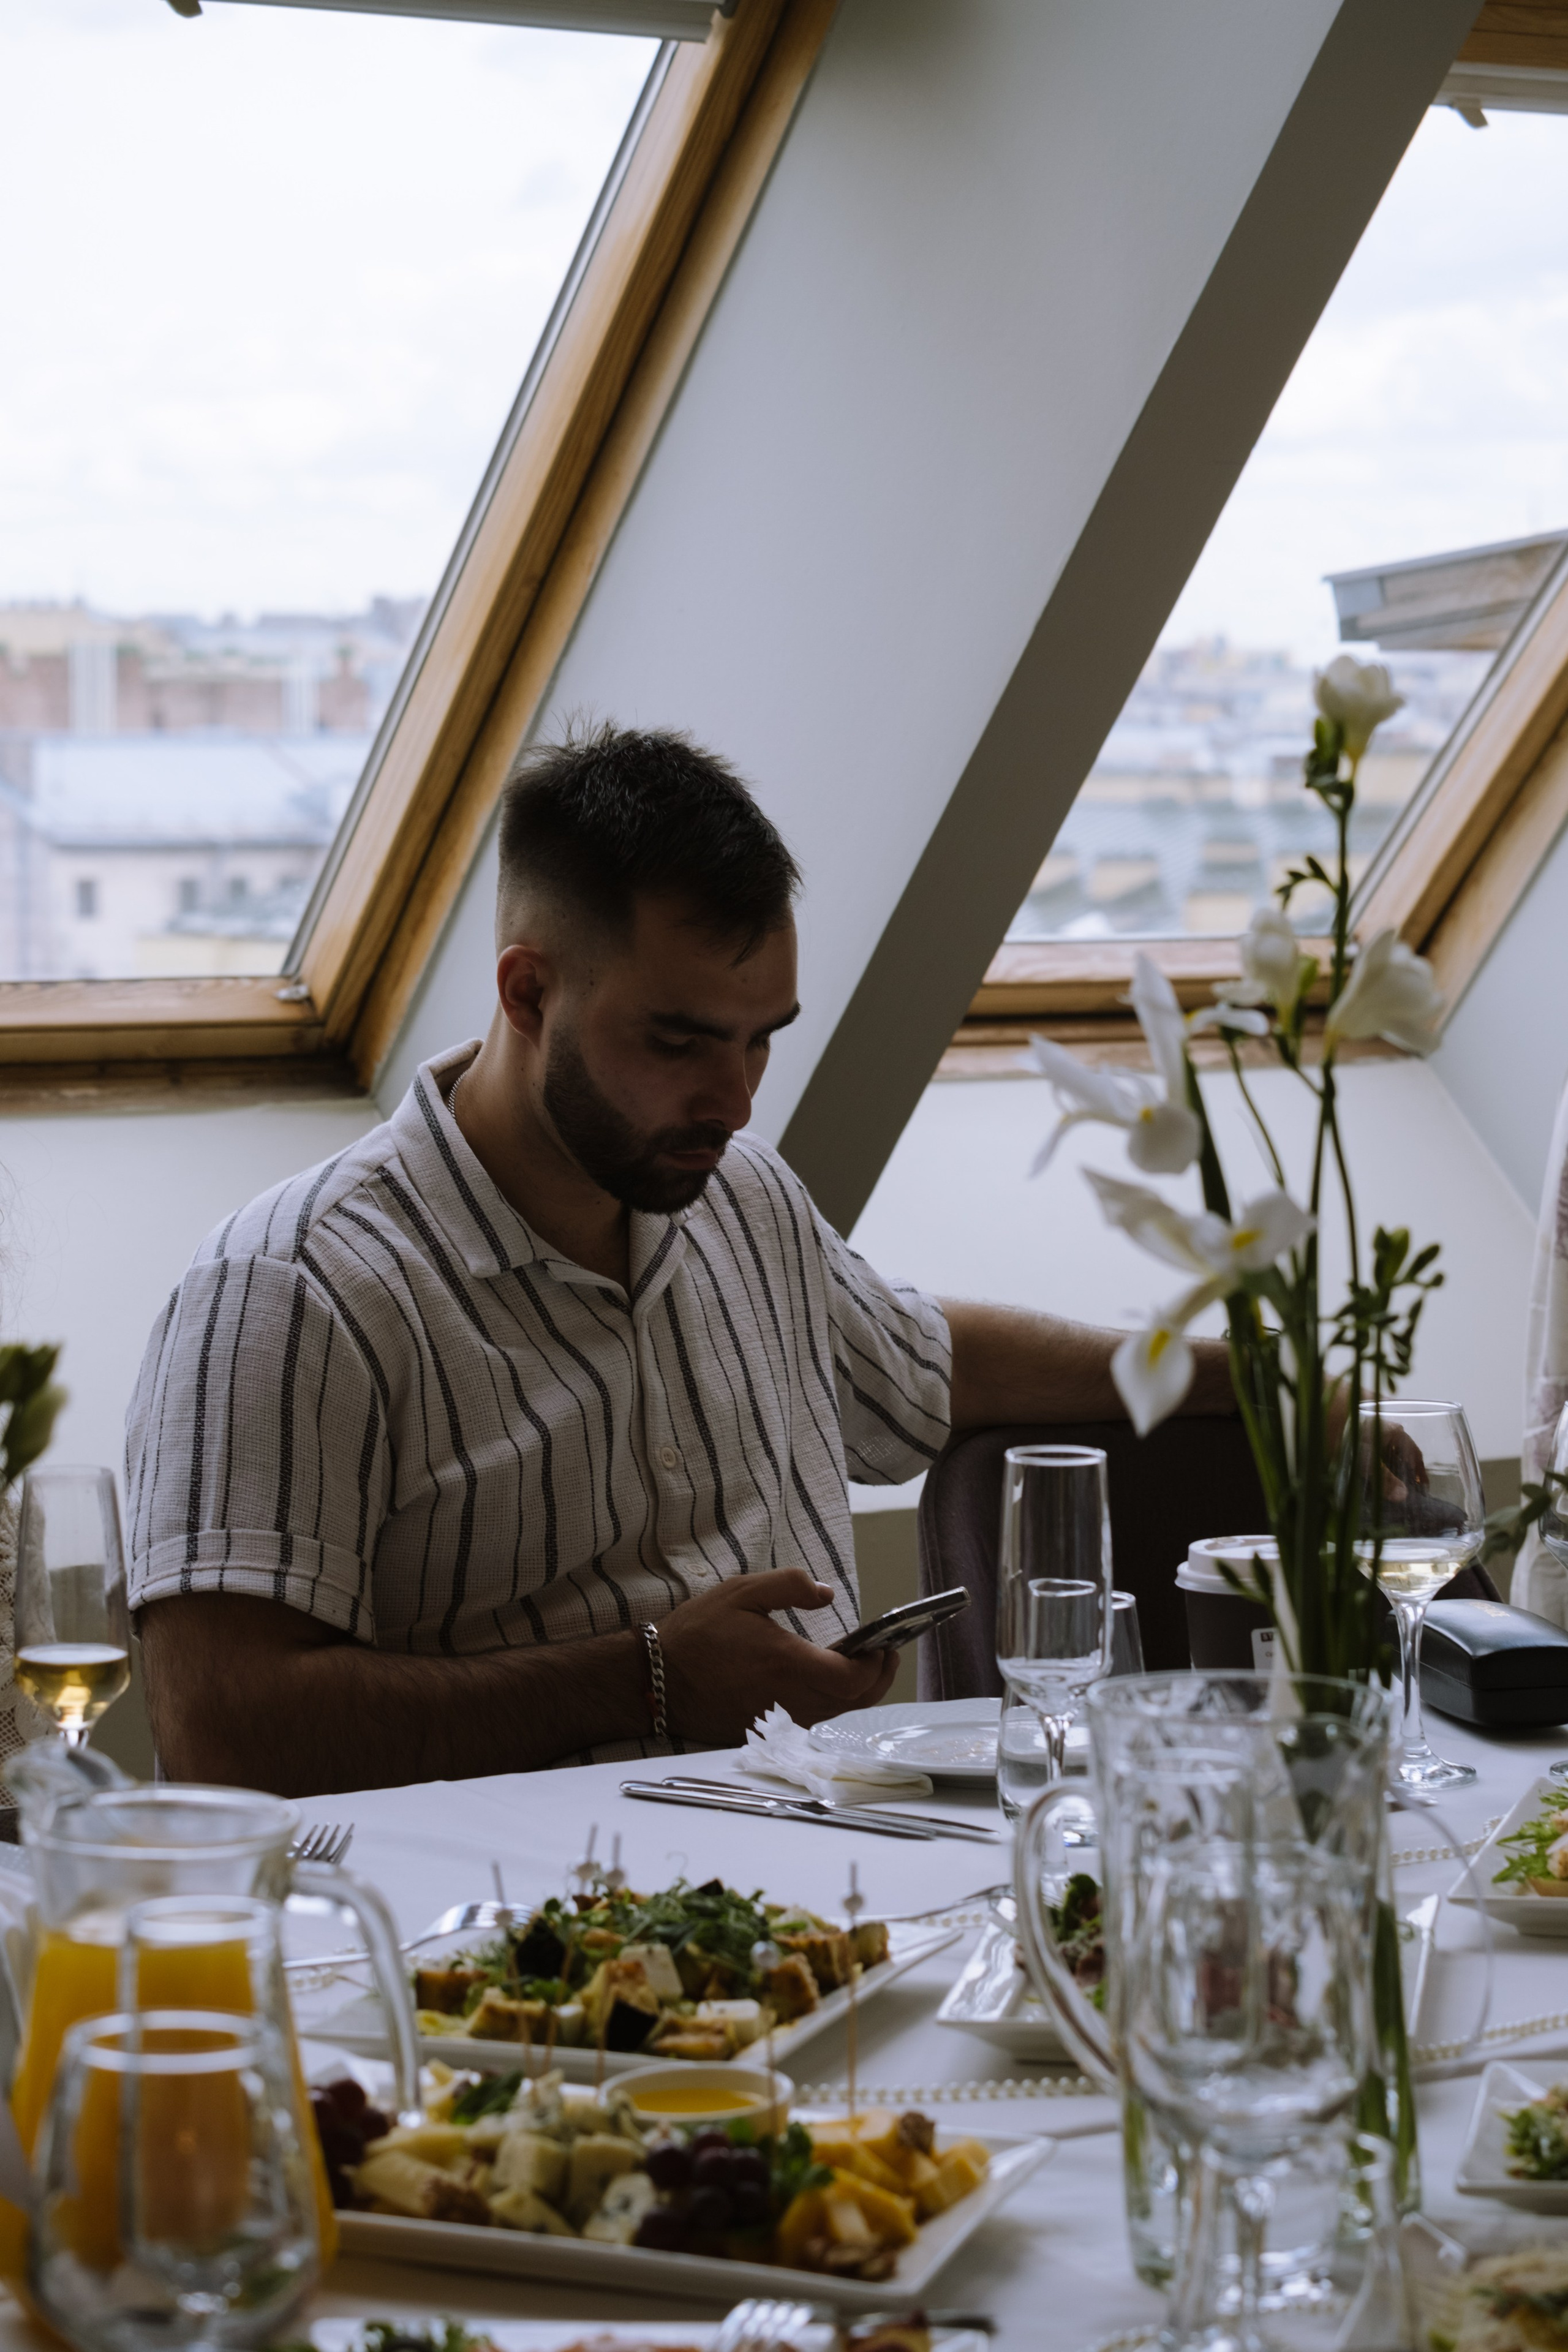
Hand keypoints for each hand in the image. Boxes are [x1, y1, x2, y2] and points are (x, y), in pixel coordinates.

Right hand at [658, 1569, 897, 1746]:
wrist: (656, 1680)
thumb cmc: (698, 1634)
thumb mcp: (742, 1591)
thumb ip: (791, 1585)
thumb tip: (827, 1594)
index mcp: (786, 1663)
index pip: (853, 1679)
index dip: (877, 1665)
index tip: (883, 1646)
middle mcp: (788, 1699)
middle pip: (854, 1702)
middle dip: (877, 1678)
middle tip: (883, 1654)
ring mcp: (778, 1721)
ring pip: (835, 1715)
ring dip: (856, 1693)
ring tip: (860, 1665)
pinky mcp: (767, 1732)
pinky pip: (812, 1722)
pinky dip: (830, 1705)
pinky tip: (826, 1684)